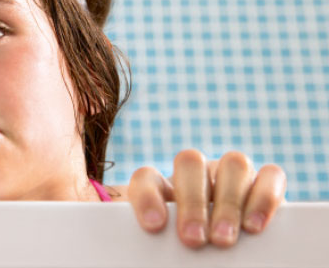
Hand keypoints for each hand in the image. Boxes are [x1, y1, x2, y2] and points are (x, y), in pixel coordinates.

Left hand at [128, 149, 286, 248]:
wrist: (212, 253)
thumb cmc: (182, 254)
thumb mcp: (168, 249)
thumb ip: (158, 246)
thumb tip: (144, 252)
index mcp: (163, 188)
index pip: (147, 178)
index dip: (147, 197)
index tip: (154, 225)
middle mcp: (198, 175)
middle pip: (190, 162)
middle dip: (193, 202)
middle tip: (193, 239)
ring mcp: (232, 176)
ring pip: (234, 164)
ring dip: (229, 201)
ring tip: (224, 239)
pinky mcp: (265, 186)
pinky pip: (272, 175)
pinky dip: (266, 196)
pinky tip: (256, 226)